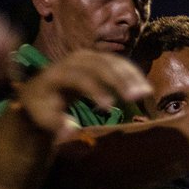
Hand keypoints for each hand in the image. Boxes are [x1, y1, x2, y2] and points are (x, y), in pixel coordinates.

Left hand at [14, 49, 152, 141]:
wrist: (42, 89)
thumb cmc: (44, 107)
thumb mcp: (44, 118)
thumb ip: (57, 125)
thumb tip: (72, 130)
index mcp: (57, 74)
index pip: (79, 78)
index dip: (95, 91)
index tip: (110, 108)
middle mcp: (73, 60)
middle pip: (100, 65)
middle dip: (119, 81)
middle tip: (137, 97)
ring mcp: (88, 57)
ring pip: (112, 62)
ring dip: (131, 76)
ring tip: (146, 93)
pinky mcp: (99, 59)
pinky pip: (119, 63)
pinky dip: (133, 74)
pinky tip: (145, 87)